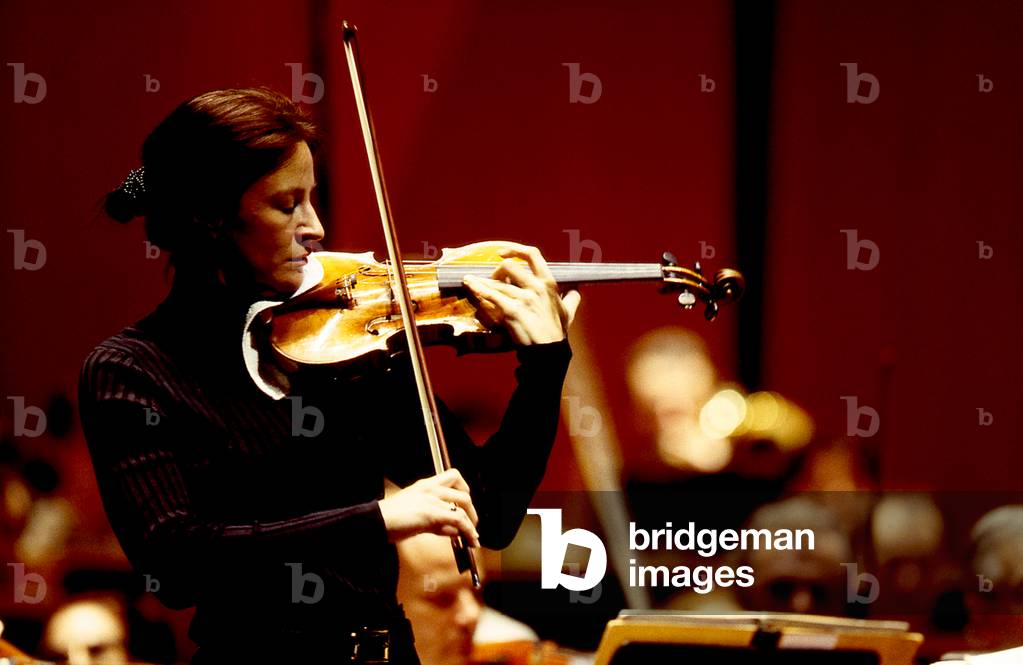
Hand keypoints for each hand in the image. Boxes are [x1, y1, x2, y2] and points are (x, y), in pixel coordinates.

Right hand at [378, 468, 480, 545]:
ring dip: (471, 523)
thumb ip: (434, 519)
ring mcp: (432, 499)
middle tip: (472, 524)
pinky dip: (468, 530)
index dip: (464, 489)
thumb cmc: (389, 520)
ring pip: (463, 506)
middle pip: (463, 493)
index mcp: (425, 485)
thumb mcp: (414, 513)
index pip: (453, 476)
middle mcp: (430, 488)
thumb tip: (451, 530)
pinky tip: (470, 539)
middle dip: (472, 510)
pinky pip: (458, 520)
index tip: (466, 505)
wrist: (376, 522)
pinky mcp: (431, 513)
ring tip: (473, 536)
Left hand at [462, 243, 580, 345]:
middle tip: (491, 279)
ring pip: (496, 282)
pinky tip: (469, 285)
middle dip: (496, 271)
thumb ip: (571, 298)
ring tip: (469, 280)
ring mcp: (523, 298)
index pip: (533, 255)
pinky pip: (491, 296)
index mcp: (548, 283)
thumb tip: (575, 291)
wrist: (548, 352)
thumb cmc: (557, 332)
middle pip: (508, 266)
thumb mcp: (568, 312)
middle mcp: (536, 287)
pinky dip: (478, 289)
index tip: (502, 252)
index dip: (515, 249)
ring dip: (481, 281)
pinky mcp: (511, 310)